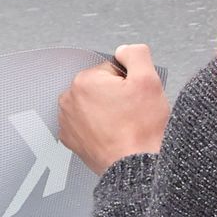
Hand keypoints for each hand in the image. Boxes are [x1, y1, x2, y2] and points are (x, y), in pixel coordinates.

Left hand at [59, 46, 169, 170]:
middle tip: (132, 111)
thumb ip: (135, 54)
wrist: (135, 165)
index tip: (136, 98)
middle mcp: (69, 100)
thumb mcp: (149, 80)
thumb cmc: (141, 129)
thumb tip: (125, 50)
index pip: (112, 69)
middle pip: (100, 87)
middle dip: (115, 95)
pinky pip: (85, 124)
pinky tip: (112, 134)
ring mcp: (67, 121)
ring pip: (92, 105)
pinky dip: (97, 127)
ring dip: (105, 110)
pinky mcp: (70, 140)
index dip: (129, 82)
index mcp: (86, 81)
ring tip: (123, 125)